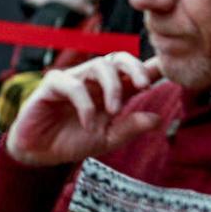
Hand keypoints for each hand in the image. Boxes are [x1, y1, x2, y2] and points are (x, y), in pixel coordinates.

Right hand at [7, 53, 164, 166]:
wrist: (40, 153)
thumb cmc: (72, 141)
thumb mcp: (108, 139)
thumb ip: (130, 128)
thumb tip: (157, 118)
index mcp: (109, 91)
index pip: (132, 73)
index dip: (151, 68)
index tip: (170, 68)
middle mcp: (92, 81)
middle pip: (117, 58)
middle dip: (135, 67)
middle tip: (146, 85)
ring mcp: (72, 80)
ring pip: (98, 66)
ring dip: (112, 87)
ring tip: (114, 111)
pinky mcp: (52, 85)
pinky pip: (73, 85)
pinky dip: (85, 104)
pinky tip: (88, 123)